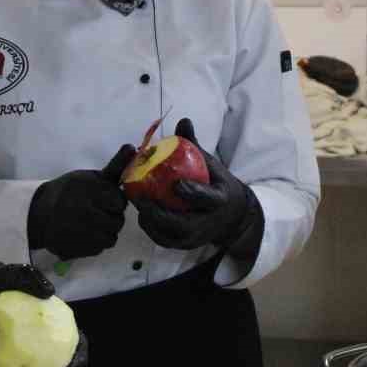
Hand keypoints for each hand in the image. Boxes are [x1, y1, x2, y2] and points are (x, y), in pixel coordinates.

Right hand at [27, 146, 136, 258]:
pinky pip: (99, 249)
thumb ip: (115, 166)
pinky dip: (95, 242)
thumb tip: (132, 146)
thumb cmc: (70, 192)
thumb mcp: (90, 177)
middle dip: (112, 217)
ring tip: (92, 223)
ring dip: (105, 231)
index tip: (106, 200)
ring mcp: (78, 232)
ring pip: (111, 237)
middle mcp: (83, 211)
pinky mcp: (75, 249)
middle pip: (117, 221)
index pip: (119, 202)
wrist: (40, 213)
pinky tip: (85, 233)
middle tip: (99, 212)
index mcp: (88, 189)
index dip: (115, 202)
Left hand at [132, 119, 263, 255]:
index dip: (192, 192)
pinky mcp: (185, 246)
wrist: (230, 215)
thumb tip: (183, 120)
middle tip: (138, 195)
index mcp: (220, 200)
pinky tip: (140, 214)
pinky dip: (151, 229)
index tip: (176, 183)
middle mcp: (209, 222)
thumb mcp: (210, 164)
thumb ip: (194, 145)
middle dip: (158, 211)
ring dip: (150, 221)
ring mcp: (197, 237)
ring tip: (135, 203)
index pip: (206, 198)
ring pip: (170, 235)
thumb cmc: (215, 183)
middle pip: (182, 223)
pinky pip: (164, 240)